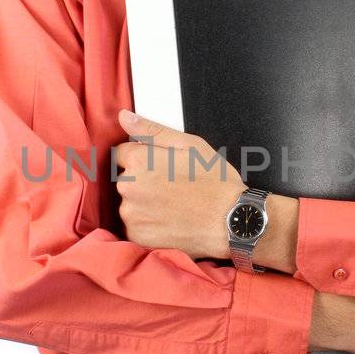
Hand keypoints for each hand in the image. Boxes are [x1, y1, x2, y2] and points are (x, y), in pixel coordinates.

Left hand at [113, 109, 244, 259]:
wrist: (231, 221)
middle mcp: (128, 187)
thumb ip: (152, 130)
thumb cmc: (215, 182)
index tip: (162, 167)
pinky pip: (134, 225)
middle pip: (126, 179)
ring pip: (130, 203)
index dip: (144, 158)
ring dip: (145, 203)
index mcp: (139, 161)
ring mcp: (131, 214)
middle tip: (173, 186)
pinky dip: (148, 224)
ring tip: (174, 205)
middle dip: (144, 180)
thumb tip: (124, 118)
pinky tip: (169, 220)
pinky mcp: (137, 236)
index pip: (123, 153)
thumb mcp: (189, 145)